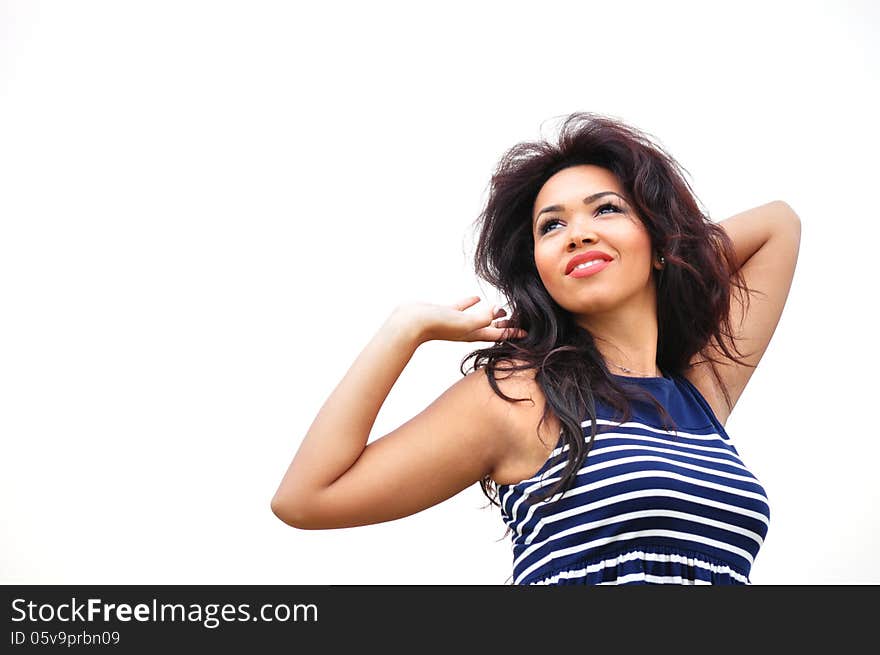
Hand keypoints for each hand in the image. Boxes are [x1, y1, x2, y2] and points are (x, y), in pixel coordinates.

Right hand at [394, 296, 527, 343]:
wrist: (409, 324)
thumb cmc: (436, 325)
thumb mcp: (464, 321)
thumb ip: (483, 317)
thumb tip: (497, 309)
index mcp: (473, 334)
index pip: (499, 335)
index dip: (514, 333)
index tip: (528, 333)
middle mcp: (466, 330)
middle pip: (491, 329)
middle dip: (505, 326)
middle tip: (519, 321)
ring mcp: (455, 322)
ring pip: (478, 318)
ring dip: (490, 314)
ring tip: (500, 309)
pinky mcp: (445, 313)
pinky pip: (462, 308)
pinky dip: (471, 304)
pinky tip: (476, 297)